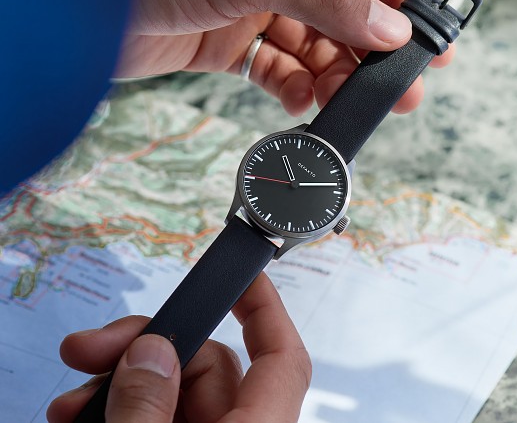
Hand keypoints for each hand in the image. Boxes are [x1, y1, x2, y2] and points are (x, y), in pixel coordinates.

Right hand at [47, 273, 310, 422]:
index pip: (282, 355)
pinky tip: (79, 411)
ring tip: (70, 396)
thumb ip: (149, 409)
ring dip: (120, 379)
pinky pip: (157, 414)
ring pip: (174, 389)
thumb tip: (152, 351)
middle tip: (89, 348)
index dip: (267, 306)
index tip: (244, 273)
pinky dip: (119, 407)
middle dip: (147, 347)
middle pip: (208, 364)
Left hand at [114, 0, 452, 115]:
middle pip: (341, 1)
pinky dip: (291, 83)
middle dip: (370, 45)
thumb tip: (385, 25)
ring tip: (352, 101)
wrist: (75, 3)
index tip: (422, 34)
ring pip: (310, 38)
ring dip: (332, 71)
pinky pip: (274, 63)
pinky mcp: (229, 37)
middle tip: (401, 85)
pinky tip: (304, 100)